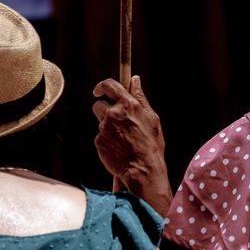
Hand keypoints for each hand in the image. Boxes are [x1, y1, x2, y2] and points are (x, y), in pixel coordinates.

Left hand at [92, 75, 171, 212]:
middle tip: (115, 121)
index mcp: (129, 104)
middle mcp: (114, 113)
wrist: (143, 169)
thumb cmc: (151, 143)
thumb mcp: (151, 117)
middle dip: (104, 110)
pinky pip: (100, 137)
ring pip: (100, 122)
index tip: (99, 90)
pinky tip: (118, 148)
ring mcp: (104, 128)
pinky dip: (107, 141)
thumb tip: (135, 80)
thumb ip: (140, 97)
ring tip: (122, 139)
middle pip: (98, 104)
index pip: (109, 85)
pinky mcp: (99, 141)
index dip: (102, 86)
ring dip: (107, 127)